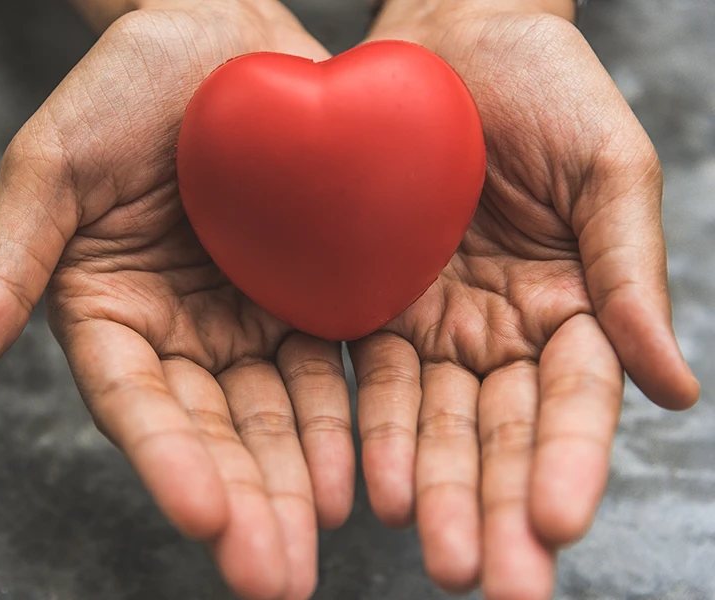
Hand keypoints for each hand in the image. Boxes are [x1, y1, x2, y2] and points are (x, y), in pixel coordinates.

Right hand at [0, 2, 349, 597]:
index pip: (134, 405)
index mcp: (108, 316)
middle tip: (272, 580)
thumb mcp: (49, 170)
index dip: (166, 461)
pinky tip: (367, 479)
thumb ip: (4, 273)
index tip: (202, 519)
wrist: (218, 32)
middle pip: (211, 434)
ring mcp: (249, 324)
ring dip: (298, 489)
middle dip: (242, 505)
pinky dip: (348, 425)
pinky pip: (332, 370)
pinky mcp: (313, 301)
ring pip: (277, 420)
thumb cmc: (120, 87)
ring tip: (320, 553)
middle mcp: (179, 337)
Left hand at [352, 2, 700, 597]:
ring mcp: (434, 326)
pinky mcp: (369, 307)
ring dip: (436, 492)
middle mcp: (502, 333)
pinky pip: (366, 380)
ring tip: (438, 555)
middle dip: (498, 508)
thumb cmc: (544, 86)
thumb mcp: (608, 168)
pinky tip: (371, 489)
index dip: (569, 461)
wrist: (449, 37)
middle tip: (494, 582)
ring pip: (435, 425)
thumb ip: (629, 274)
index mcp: (572, 307)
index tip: (556, 522)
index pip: (575, 403)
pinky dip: (371, 435)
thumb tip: (676, 388)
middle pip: (502, 435)